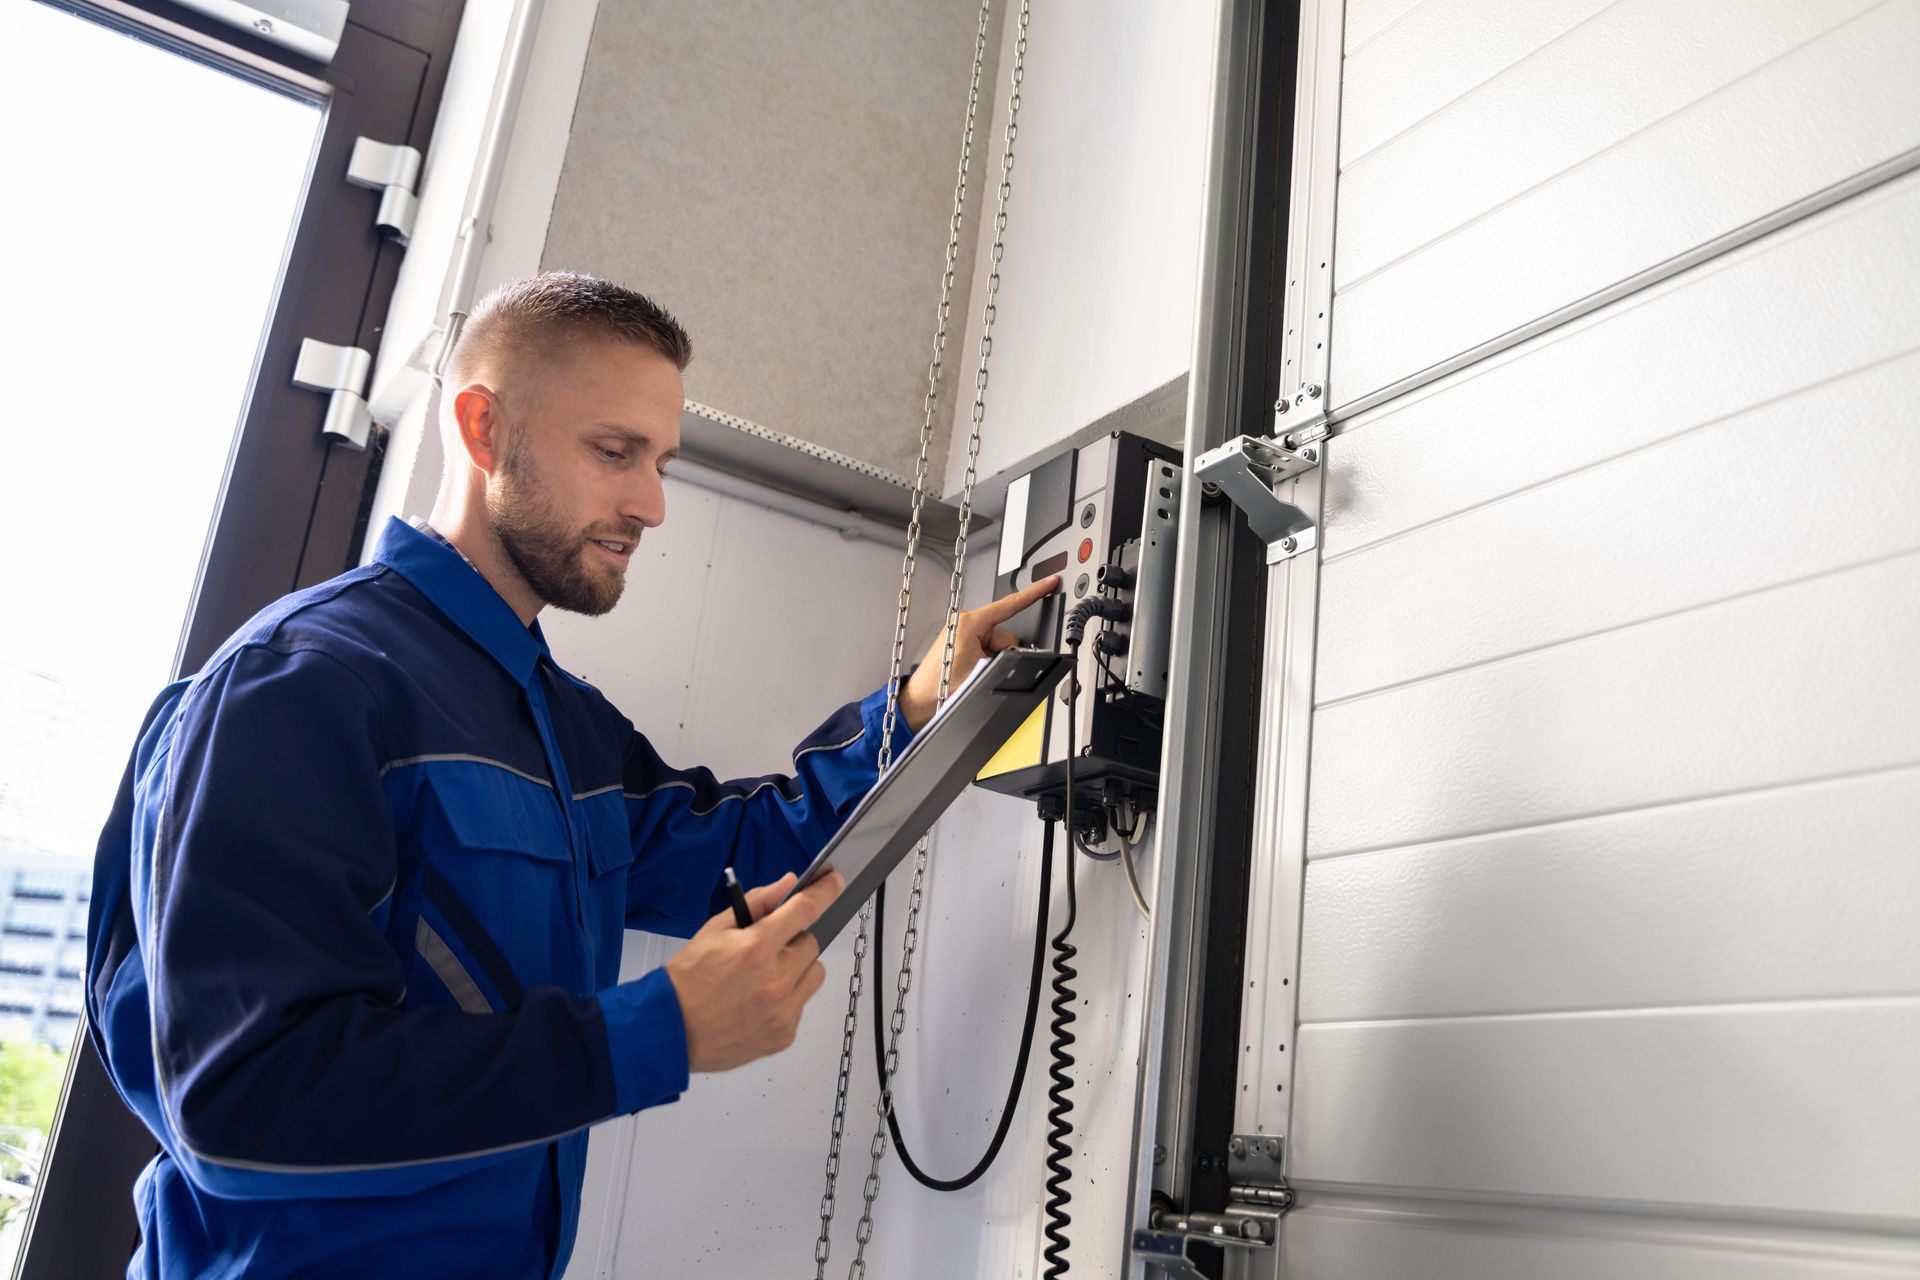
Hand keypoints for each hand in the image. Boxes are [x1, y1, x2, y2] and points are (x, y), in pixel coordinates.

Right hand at [665, 870, 842, 1072]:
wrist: (671, 1030)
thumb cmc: (687, 981)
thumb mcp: (715, 929)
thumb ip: (757, 903)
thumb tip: (786, 885)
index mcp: (756, 948)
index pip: (805, 910)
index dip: (825, 891)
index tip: (833, 882)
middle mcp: (775, 980)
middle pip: (811, 943)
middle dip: (793, 940)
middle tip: (766, 949)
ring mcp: (782, 1010)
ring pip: (814, 974)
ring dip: (797, 969)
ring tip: (764, 976)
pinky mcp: (784, 1034)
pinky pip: (802, 1003)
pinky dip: (788, 998)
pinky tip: (759, 1000)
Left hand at [898, 575, 1061, 730]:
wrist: (918, 703)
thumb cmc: (939, 688)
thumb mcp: (981, 673)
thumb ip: (1008, 660)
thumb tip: (1021, 656)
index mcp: (968, 622)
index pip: (1009, 605)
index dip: (1034, 593)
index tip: (1049, 583)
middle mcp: (965, 623)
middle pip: (1006, 636)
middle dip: (1003, 655)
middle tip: (984, 670)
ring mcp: (963, 633)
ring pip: (998, 646)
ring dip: (992, 661)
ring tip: (972, 673)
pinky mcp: (962, 643)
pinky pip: (987, 650)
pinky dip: (985, 662)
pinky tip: (970, 672)